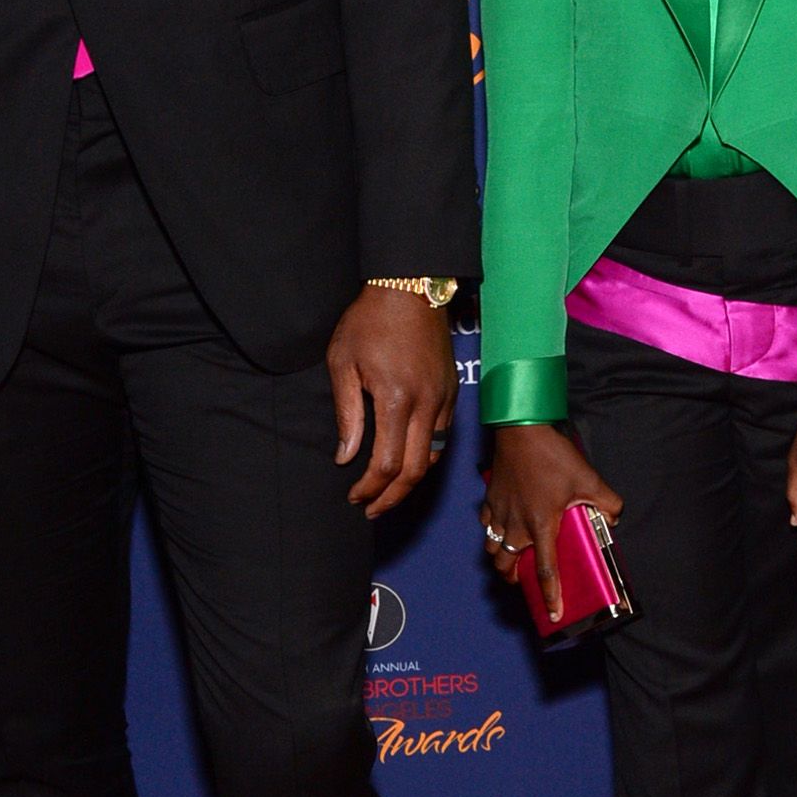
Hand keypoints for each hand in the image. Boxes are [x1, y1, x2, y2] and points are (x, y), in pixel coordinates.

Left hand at [326, 286, 456, 515]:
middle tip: (371, 509)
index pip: (386, 464)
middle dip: (392, 497)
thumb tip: (345, 457)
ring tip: (388, 492)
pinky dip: (425, 456)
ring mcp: (444, 399)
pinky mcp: (452, 391)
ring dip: (410, 481)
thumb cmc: (369, 321)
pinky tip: (407, 460)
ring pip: (433, 457)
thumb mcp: (343, 364)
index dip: (369, 488)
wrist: (410, 288)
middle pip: (414, 471)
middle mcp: (427, 405)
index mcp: (396, 400)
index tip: (354, 496)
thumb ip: (347, 414)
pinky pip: (443, 436)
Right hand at [482, 423, 621, 625]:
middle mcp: (516, 526)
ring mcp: (499, 514)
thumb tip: (614, 517)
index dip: (551, 595)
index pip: (545, 570)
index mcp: (541, 526)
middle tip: (525, 582)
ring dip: (501, 560)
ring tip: (512, 559)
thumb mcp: (589, 478)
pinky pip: (486, 524)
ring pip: (492, 550)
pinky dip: (491, 532)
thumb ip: (607, 502)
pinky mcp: (489, 499)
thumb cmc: (553, 455)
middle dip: (515, 580)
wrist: (520, 429)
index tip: (554, 614)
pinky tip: (501, 527)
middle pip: (507, 567)